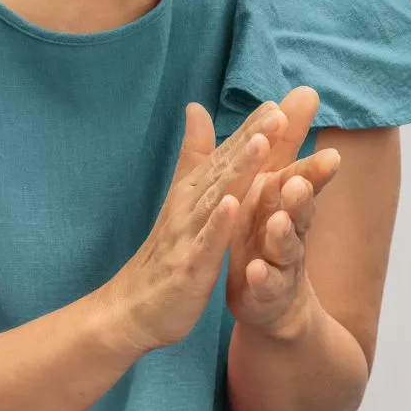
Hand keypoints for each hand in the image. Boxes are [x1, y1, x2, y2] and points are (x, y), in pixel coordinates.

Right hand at [105, 102, 279, 353]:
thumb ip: (195, 154)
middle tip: (277, 113)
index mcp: (195, 191)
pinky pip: (206, 243)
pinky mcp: (189, 266)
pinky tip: (233, 204)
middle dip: (252, 139)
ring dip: (239, 170)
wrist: (132, 309)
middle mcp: (191, 206)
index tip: (277, 102)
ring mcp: (189, 235)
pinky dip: (218, 223)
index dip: (250, 128)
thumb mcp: (183, 199)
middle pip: (225, 168)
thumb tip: (196, 107)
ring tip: (261, 144)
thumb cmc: (165, 251)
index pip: (226, 155)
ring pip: (218, 198)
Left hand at [225, 87, 343, 337]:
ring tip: (278, 220)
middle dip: (304, 193)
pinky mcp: (268, 293)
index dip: (309, 159)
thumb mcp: (271, 185)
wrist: (272, 300)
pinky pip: (267, 285)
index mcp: (284, 202)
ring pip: (287, 246)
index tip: (313, 153)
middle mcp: (290, 228)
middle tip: (301, 178)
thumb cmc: (267, 234)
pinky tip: (256, 271)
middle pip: (302, 208)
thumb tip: (301, 92)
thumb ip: (282, 144)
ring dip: (283, 232)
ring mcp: (282, 262)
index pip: (302, 175)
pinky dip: (263, 278)